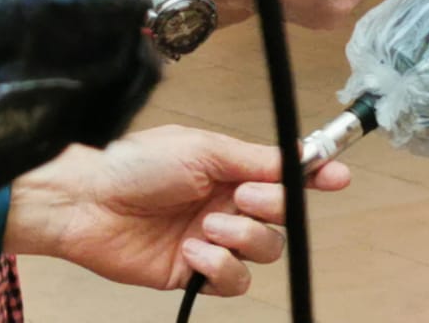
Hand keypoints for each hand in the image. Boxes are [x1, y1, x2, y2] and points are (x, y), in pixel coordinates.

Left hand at [8, 125, 350, 294]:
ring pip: (264, 251)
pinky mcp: (195, 273)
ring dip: (243, 237)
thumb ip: (254, 159)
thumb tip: (300, 156)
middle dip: (269, 207)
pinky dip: (220, 266)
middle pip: (283, 216)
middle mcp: (229, 204)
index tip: (339, 176)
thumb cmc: (137, 164)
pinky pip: (234, 281)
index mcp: (233, 169)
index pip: (286, 175)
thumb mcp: (203, 149)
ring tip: (209, 225)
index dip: (315, 176)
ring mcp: (214, 240)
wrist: (89, 202)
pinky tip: (194, 249)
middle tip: (239, 196)